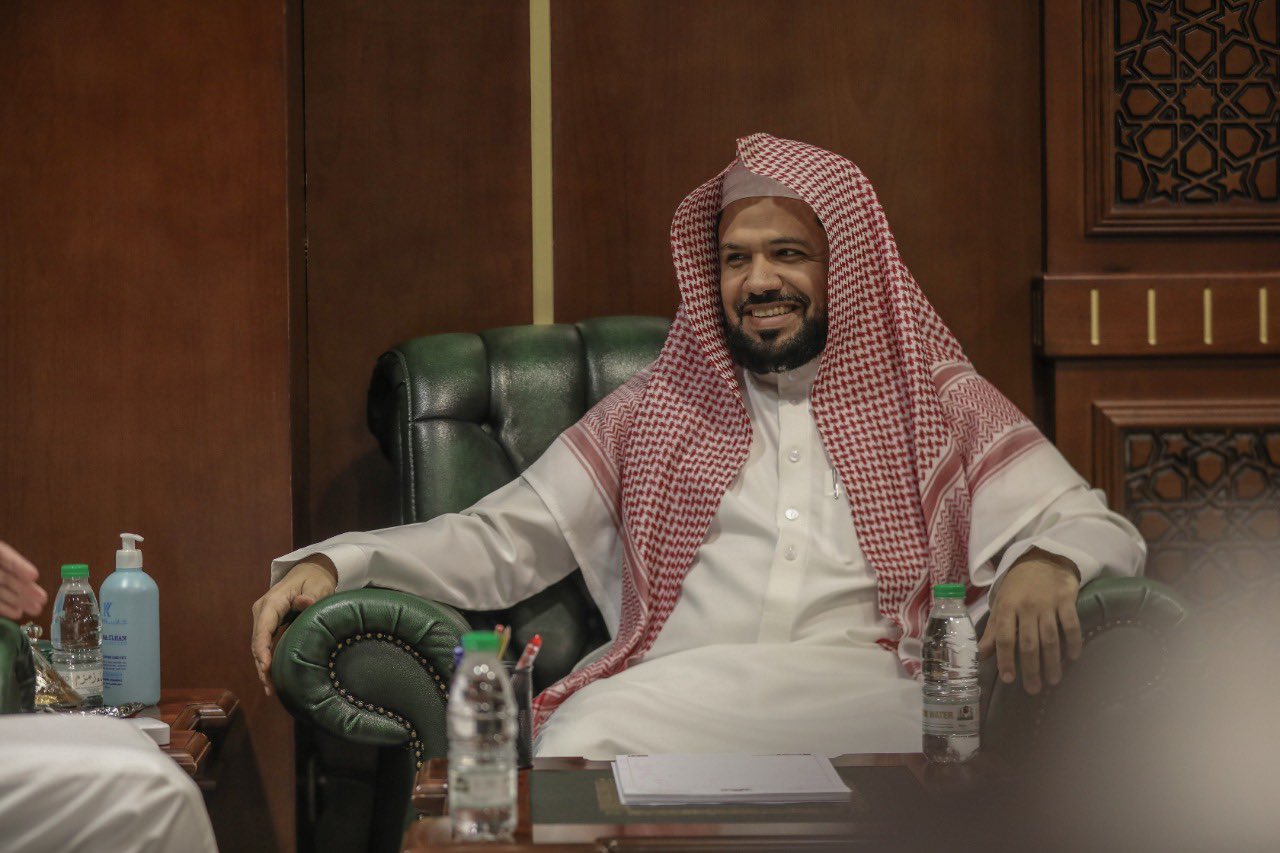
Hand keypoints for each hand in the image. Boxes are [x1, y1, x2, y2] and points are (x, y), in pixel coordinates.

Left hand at [0, 539, 46, 620]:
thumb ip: (5, 561)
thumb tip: (28, 573)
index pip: (7, 558)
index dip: (20, 566)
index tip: (34, 575)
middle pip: (9, 577)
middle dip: (26, 589)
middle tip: (43, 599)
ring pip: (4, 590)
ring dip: (20, 600)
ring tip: (37, 610)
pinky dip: (5, 608)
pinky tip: (17, 614)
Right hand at [251, 557, 336, 695]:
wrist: (310, 572)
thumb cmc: (315, 580)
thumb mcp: (318, 586)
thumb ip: (311, 597)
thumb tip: (303, 602)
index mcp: (272, 602)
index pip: (263, 629)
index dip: (263, 650)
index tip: (266, 668)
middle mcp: (262, 611)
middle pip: (257, 641)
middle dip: (262, 665)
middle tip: (270, 687)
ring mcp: (263, 618)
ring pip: (258, 646)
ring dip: (262, 667)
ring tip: (271, 689)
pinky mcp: (267, 624)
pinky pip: (264, 644)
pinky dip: (266, 661)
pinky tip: (271, 678)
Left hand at [978, 548, 1081, 694]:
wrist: (1041, 559)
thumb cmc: (1017, 588)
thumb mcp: (1000, 606)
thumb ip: (993, 631)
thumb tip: (980, 656)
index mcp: (1006, 608)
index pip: (1005, 638)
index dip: (1006, 660)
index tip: (1009, 679)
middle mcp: (1026, 607)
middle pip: (1028, 643)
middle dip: (1030, 668)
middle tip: (1033, 689)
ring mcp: (1047, 603)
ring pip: (1050, 638)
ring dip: (1052, 662)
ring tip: (1053, 681)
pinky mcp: (1066, 599)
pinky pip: (1071, 624)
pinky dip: (1073, 641)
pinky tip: (1073, 657)